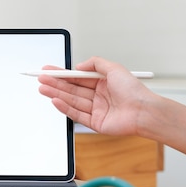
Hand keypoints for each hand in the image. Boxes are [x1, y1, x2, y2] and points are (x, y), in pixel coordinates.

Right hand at [37, 56, 153, 135]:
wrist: (144, 111)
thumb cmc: (134, 91)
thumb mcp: (114, 68)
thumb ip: (95, 63)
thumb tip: (78, 67)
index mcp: (102, 83)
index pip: (77, 78)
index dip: (62, 74)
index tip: (49, 70)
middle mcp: (98, 96)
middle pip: (72, 89)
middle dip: (55, 84)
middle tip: (41, 79)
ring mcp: (96, 110)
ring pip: (72, 100)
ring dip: (56, 94)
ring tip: (43, 89)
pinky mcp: (95, 123)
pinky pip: (77, 114)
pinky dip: (65, 108)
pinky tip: (55, 101)